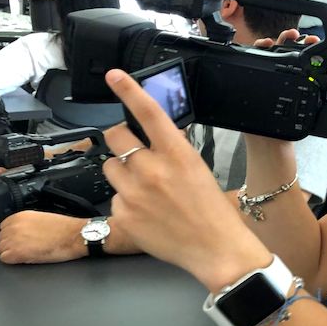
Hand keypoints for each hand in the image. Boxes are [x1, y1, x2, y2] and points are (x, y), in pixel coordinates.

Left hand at [0, 211, 86, 263]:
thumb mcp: (43, 218)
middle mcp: (15, 226)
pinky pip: (5, 259)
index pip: (4, 227)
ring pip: (2, 249)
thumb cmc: (66, 229)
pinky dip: (14, 260)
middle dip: (12, 244)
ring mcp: (14, 239)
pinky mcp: (17, 252)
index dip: (13, 235)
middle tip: (27, 246)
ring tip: (29, 252)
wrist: (75, 235)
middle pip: (2, 239)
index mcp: (21, 216)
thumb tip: (22, 231)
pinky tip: (27, 257)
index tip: (21, 238)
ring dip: (13, 252)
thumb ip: (27, 223)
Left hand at [102, 69, 270, 292]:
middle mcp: (153, 169)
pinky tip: (147, 212)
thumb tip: (155, 137)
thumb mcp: (199, 169)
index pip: (149, 112)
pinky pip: (114, 199)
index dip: (129, 89)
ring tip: (145, 189)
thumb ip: (174, 151)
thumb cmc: (213, 212)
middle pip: (116, 136)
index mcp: (177, 154)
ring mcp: (135, 193)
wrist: (216, 249)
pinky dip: (127, 202)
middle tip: (134, 151)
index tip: (114, 75)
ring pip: (110, 167)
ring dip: (122, 172)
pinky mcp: (123, 215)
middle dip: (122, 139)